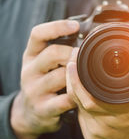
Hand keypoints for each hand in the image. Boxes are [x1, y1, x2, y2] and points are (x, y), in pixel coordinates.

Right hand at [11, 20, 78, 138]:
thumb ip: (60, 49)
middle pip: (53, 53)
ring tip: (85, 77)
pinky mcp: (43, 108)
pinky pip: (66, 99)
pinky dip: (78, 96)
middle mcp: (29, 70)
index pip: (38, 34)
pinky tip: (83, 95)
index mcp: (31, 55)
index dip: (57, 27)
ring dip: (77, 76)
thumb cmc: (45, 82)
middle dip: (73, 54)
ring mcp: (34, 90)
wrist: (30, 113)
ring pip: (61, 76)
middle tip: (85, 58)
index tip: (76, 25)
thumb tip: (88, 33)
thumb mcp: (45, 64)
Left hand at [66, 39, 128, 138]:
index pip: (88, 97)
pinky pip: (79, 116)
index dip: (77, 79)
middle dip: (72, 78)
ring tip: (78, 72)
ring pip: (76, 107)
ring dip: (75, 89)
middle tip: (73, 60)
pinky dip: (80, 102)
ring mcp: (96, 135)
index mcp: (123, 114)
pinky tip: (85, 92)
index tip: (75, 59)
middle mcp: (106, 127)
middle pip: (77, 100)